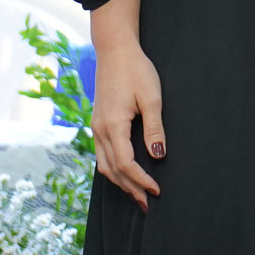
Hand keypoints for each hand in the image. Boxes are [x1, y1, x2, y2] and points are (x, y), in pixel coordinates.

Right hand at [91, 41, 163, 210]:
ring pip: (104, 165)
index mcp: (113, 125)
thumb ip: (154, 128)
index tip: (157, 190)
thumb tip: (158, 156)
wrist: (115, 51)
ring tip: (137, 194)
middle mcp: (99, 130)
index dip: (141, 180)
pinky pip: (102, 154)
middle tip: (147, 204)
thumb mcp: (151, 97)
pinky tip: (124, 173)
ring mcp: (96, 127)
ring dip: (120, 182)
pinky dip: (113, 169)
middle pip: (112, 171)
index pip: (126, 164)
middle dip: (130, 189)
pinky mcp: (98, 123)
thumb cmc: (136, 70)